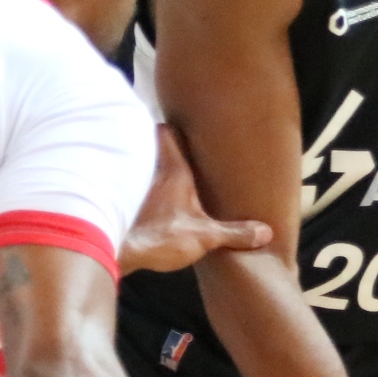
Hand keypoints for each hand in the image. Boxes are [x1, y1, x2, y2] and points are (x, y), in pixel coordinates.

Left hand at [121, 127, 272, 272]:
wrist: (115, 250)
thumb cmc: (158, 237)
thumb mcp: (205, 237)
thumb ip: (235, 233)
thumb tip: (266, 232)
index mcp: (173, 169)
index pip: (166, 131)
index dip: (172, 126)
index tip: (183, 126)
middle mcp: (147, 168)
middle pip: (147, 143)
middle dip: (158, 146)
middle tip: (173, 150)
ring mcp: (126, 183)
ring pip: (133, 162)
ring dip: (141, 166)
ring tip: (155, 175)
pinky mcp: (112, 199)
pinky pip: (119, 183)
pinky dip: (126, 186)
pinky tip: (137, 202)